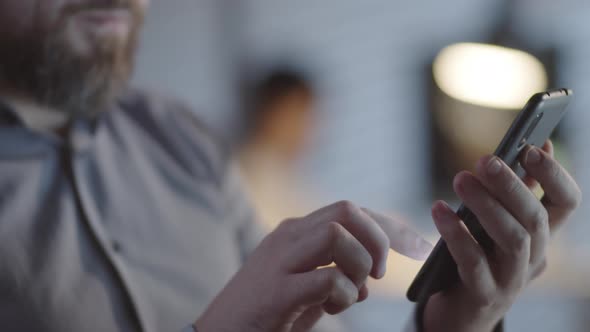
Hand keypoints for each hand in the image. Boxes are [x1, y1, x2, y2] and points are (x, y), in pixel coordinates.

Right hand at [195, 201, 431, 331]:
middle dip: (379, 239)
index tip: (421, 247)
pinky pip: (326, 278)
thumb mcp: (303, 288)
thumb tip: (368, 283)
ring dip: (359, 266)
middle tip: (381, 275)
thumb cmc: (263, 314)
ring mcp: (279, 261)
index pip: (353, 212)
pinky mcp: (276, 291)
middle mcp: (288, 237)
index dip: (392, 227)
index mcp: (296, 233)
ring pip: (337, 234)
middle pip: (348, 210)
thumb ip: (333, 276)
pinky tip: (331, 309)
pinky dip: (342, 295)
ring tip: (350, 294)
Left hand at [424, 141, 581, 331]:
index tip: (532, 147)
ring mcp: (512, 280)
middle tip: (484, 159)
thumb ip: (514, 192)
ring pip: (513, 238)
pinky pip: (474, 261)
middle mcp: (534, 258)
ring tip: (460, 179)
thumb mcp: (497, 224)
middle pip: (537, 219)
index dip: (555, 174)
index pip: (568, 203)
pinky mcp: (485, 295)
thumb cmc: (477, 259)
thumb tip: (535, 144)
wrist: (459, 313)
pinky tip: (438, 210)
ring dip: (486, 205)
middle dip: (512, 185)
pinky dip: (457, 233)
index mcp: (541, 236)